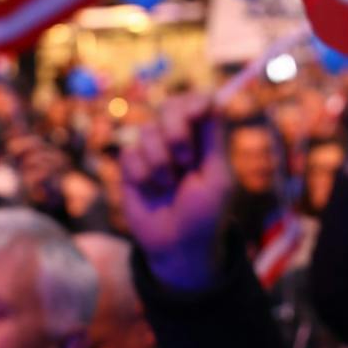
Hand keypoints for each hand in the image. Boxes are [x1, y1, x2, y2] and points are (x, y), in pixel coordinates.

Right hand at [120, 94, 230, 291]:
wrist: (177, 247)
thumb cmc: (205, 216)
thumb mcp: (217, 179)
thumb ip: (213, 140)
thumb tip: (214, 100)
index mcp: (205, 140)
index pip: (198, 103)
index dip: (194, 102)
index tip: (196, 112)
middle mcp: (178, 140)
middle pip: (170, 107)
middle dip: (176, 131)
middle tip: (185, 161)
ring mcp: (154, 152)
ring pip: (148, 131)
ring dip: (161, 162)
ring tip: (170, 186)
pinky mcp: (132, 168)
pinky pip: (130, 153)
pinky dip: (142, 174)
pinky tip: (151, 190)